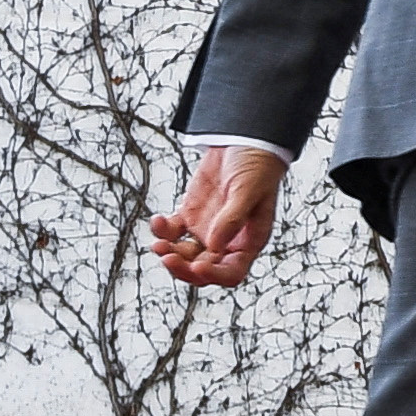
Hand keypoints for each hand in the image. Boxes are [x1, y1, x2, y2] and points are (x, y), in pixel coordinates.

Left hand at [148, 143, 284, 288]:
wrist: (243, 141)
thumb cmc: (257, 166)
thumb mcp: (248, 190)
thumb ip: (232, 219)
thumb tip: (214, 246)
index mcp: (248, 240)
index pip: (232, 271)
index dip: (214, 274)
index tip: (197, 265)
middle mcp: (227, 240)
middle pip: (203, 268)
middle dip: (183, 268)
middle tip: (168, 257)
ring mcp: (207, 229)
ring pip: (184, 255)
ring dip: (169, 253)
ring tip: (158, 242)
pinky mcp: (190, 215)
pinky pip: (172, 233)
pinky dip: (162, 231)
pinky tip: (158, 220)